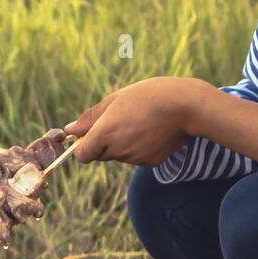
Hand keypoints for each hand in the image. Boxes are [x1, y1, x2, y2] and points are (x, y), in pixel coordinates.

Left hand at [63, 76, 205, 165]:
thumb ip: (90, 117)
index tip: (91, 133)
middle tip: (119, 121)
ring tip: (140, 121)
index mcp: (105, 133)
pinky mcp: (150, 163)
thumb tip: (70, 130)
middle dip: (103, 143)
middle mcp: (117, 150)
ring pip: (119, 156)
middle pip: (100, 154)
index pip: (83, 155)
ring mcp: (135, 159)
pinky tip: (152, 131)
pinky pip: (136, 158)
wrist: (187, 106)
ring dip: (122, 144)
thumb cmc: (149, 95)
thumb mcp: (115, 99)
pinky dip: (139, 148)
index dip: (84, 146)